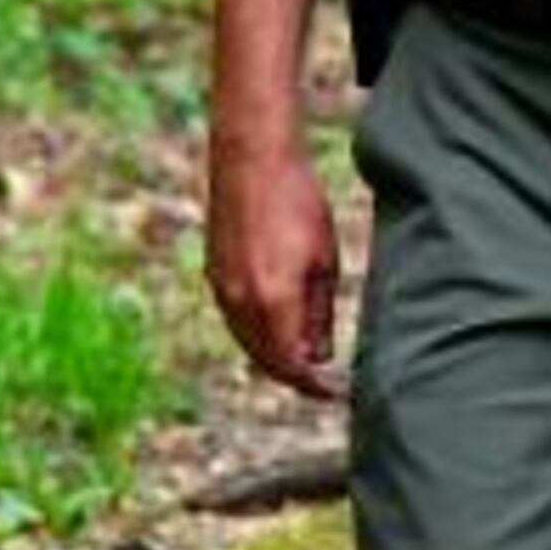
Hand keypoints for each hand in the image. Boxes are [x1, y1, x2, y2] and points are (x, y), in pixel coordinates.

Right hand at [206, 131, 346, 399]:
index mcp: (272, 301)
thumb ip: (319, 315)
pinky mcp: (213, 273)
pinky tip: (280, 326)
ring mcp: (222, 289)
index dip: (316, 386)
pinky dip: (258, 334)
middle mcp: (240, 303)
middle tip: (323, 383)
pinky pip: (236, 321)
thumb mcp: (323, 261)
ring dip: (275, 357)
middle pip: (267, 362)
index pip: (293, 367)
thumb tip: (320, 356)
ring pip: (248, 343)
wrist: (252, 156)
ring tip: (306, 357)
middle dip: (295, 377)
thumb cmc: (297, 201)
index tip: (337, 393)